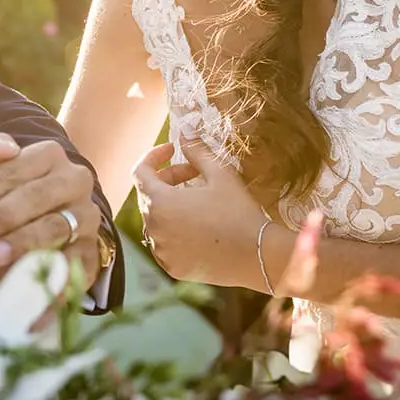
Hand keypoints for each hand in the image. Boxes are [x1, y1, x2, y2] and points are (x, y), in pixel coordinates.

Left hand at [0, 133, 99, 284]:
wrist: (46, 222)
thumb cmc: (10, 194)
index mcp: (51, 155)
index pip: (15, 171)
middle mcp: (76, 181)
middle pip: (36, 197)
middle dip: (0, 218)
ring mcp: (88, 216)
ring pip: (55, 227)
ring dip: (23, 243)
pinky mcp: (93, 250)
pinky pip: (76, 262)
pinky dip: (52, 273)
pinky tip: (26, 283)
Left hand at [132, 136, 276, 288]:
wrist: (259, 257)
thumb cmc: (238, 212)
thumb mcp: (220, 175)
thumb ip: (197, 151)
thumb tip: (184, 132)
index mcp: (160, 203)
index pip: (140, 172)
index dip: (154, 156)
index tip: (172, 149)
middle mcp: (154, 229)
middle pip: (149, 194)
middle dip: (169, 178)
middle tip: (195, 173)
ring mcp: (162, 251)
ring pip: (157, 219)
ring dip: (172, 204)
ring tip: (200, 199)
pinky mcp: (172, 267)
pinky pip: (165, 242)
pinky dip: (174, 229)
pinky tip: (199, 225)